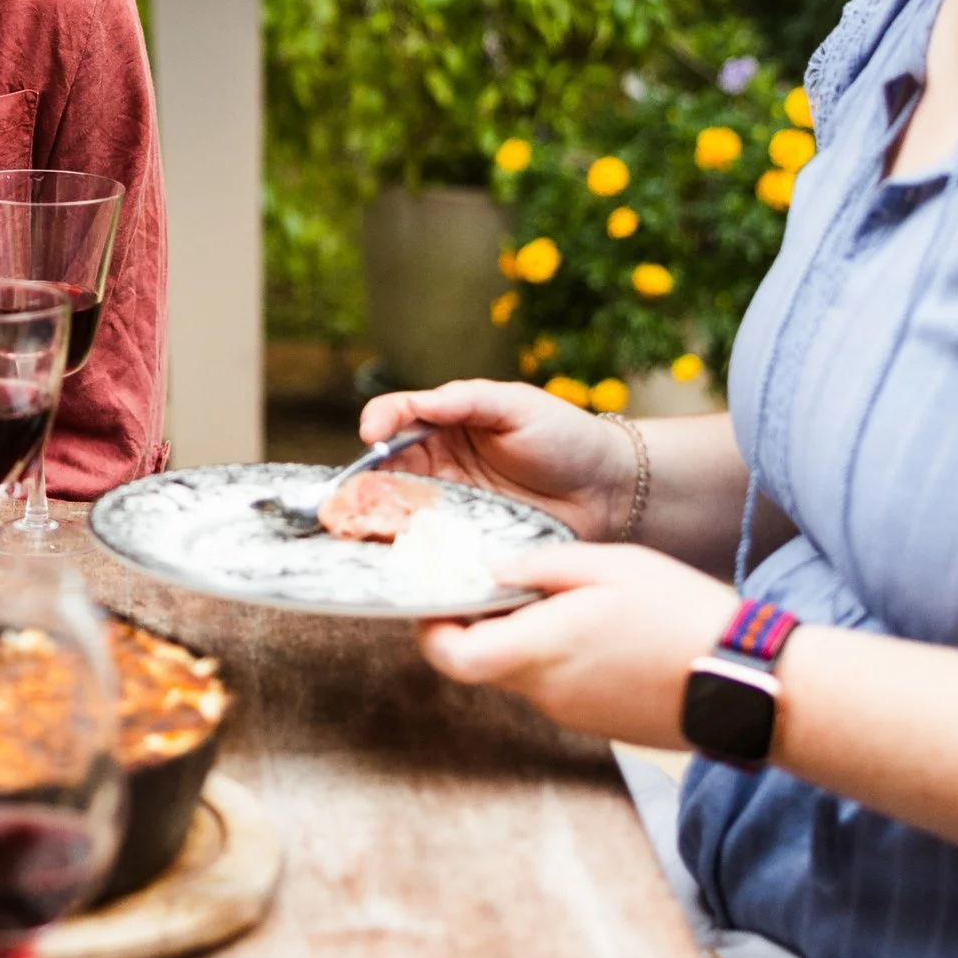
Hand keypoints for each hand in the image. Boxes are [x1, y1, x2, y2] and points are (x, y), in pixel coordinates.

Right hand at [359, 381, 638, 541]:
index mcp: (446, 426)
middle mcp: (441, 468)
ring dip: (377, 521)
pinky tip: (395, 557)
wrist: (612, 491)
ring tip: (356, 529)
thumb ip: (463, 400)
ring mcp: (453, 509)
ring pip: (401, 513)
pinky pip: (433, 549)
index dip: (378, 426)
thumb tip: (409, 405)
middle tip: (344, 496)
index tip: (372, 437)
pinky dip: (410, 553)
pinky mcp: (469, 545)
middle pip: (387, 473)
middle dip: (362, 484)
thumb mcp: (514, 405)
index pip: (396, 421)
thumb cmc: (565, 437)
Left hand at [417, 538, 737, 744]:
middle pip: (484, 663)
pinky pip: (561, 688)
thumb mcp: (607, 566)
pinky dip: (562, 659)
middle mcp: (547, 692)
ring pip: (525, 674)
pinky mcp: (601, 724)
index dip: (433, 627)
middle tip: (506, 584)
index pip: (450, 656)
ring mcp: (574, 715)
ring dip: (528, 639)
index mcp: (539, 649)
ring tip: (567, 599)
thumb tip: (489, 568)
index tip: (441, 595)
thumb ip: (538, 567)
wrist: (747, 683)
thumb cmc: (680, 615)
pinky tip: (599, 630)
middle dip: (485, 624)